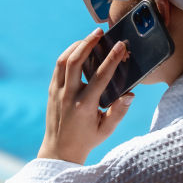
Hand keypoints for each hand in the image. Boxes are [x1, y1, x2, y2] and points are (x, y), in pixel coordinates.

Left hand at [38, 27, 134, 164]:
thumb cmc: (87, 139)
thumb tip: (130, 94)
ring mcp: (57, 92)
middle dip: (88, 43)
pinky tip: (79, 50)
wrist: (59, 150)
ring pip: (64, 61)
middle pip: (75, 61)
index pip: (100, 76)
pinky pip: (59, 67)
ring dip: (76, 46)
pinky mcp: (51, 91)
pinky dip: (68, 55)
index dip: (112, 59)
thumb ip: (119, 112)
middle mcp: (69, 96)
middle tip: (100, 32)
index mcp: (85, 106)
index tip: (120, 45)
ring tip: (90, 38)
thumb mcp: (107, 130)